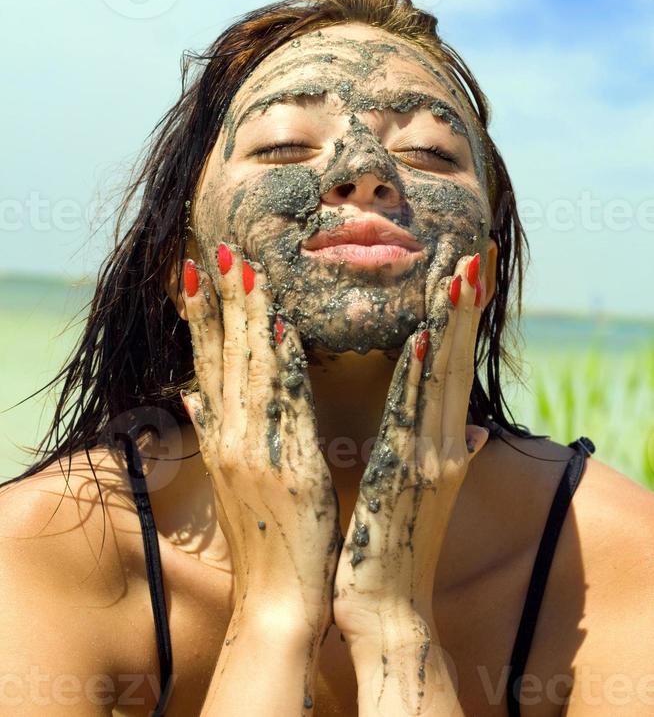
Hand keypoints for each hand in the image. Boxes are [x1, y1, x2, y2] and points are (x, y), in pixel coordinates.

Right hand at [179, 244, 340, 634]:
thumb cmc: (263, 540)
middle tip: (222, 249)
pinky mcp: (289, 466)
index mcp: (222, 438)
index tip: (195, 271)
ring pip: (250, 369)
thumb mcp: (232, 483)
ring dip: (249, 315)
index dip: (200, 316)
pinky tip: (284, 328)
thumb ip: (214, 432)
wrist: (278, 602)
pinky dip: (283, 363)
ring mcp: (256, 451)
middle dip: (222, 299)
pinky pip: (286, 403)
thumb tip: (191, 394)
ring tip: (247, 269)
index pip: (206, 363)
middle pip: (223, 356)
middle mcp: (231, 437)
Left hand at [333, 251, 489, 642]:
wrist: (388, 612)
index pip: (452, 367)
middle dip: (462, 305)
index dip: (460, 319)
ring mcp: (428, 458)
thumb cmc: (395, 550)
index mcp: (442, 446)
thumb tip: (473, 434)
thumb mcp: (422, 498)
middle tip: (468, 251)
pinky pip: (411, 414)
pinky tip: (421, 337)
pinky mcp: (404, 475)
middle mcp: (444, 445)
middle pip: (455, 361)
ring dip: (448, 322)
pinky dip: (419, 375)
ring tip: (455, 271)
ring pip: (440, 377)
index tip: (463, 272)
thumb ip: (448, 458)